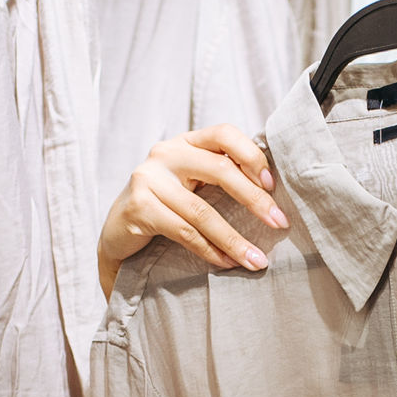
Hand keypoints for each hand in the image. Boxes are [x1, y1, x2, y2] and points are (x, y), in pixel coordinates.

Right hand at [99, 126, 282, 289]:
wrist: (117, 230)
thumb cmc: (165, 205)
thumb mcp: (191, 182)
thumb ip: (220, 175)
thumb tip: (271, 190)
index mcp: (185, 142)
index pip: (224, 134)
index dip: (252, 156)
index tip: (272, 185)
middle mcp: (165, 154)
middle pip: (220, 170)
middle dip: (254, 199)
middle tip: (279, 222)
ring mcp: (148, 179)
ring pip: (202, 211)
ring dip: (234, 239)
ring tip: (257, 259)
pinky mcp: (138, 208)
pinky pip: (184, 232)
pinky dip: (210, 251)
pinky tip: (227, 263)